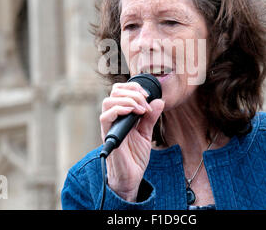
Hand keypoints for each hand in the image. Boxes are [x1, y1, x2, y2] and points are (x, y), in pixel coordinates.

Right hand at [100, 81, 164, 201]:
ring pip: (108, 101)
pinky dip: (119, 110)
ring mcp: (109, 127)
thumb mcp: (146, 133)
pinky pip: (105, 117)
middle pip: (114, 92)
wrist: (131, 177)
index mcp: (121, 116)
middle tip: (146, 105)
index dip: (133, 88)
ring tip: (141, 110)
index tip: (147, 95)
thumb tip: (159, 101)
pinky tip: (133, 114)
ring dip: (128, 101)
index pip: (119, 91)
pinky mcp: (108, 136)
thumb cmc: (135, 157)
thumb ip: (150, 117)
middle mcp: (113, 119)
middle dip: (133, 93)